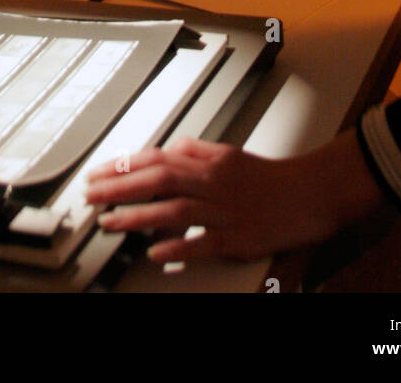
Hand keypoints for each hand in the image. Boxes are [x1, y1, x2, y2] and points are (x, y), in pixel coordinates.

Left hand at [84, 128, 390, 264]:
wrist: (309, 194)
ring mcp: (223, 210)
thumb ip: (197, 150)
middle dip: (119, 188)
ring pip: (173, 209)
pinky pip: (202, 242)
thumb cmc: (269, 177)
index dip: (123, 166)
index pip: (156, 159)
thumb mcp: (229, 153)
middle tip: (91, 195)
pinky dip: (177, 246)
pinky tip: (155, 252)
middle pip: (157, 180)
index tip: (98, 174)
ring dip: (137, 216)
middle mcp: (212, 182)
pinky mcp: (237, 237)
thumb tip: (169, 147)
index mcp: (208, 161)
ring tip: (109, 222)